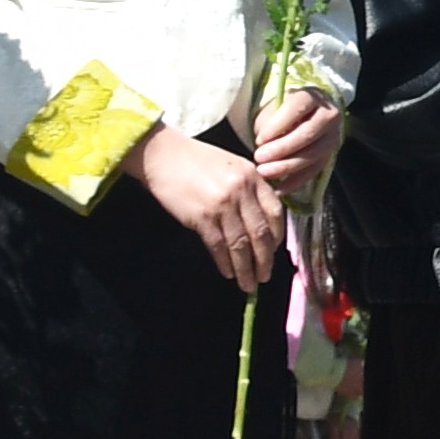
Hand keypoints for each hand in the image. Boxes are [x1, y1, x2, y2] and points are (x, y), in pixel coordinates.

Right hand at [131, 124, 286, 294]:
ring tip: (248, 283)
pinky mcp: (202, 217)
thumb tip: (261, 220)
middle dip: (264, 260)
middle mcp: (241, 191)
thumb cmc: (196, 160)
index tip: (273, 251)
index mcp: (253, 177)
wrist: (162, 155)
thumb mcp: (232, 166)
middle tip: (265, 276)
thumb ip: (250, 189)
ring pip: (241, 244)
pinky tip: (228, 272)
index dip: (277, 237)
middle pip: (261, 233)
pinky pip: (218, 246)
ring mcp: (222, 205)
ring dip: (246, 268)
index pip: (275, 213)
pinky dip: (225, 262)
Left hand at [248, 87, 340, 206]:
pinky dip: (295, 181)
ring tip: (264, 172)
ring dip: (286, 166)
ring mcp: (332, 138)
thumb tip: (263, 144)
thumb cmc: (283, 112)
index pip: (297, 108)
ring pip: (311, 154)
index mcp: (312, 97)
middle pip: (307, 134)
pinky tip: (279, 188)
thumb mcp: (274, 108)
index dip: (278, 125)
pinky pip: (314, 171)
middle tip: (259, 157)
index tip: (259, 139)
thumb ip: (270, 122)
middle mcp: (328, 116)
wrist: (305, 117)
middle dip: (281, 148)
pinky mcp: (329, 157)